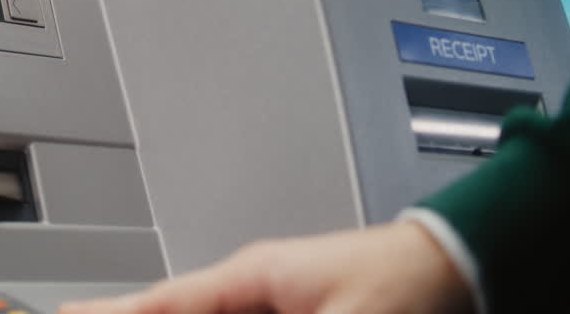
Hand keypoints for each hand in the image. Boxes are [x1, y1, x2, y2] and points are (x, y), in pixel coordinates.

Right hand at [59, 221, 471, 313]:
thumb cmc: (411, 278)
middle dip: (127, 313)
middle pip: (172, 311)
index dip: (110, 311)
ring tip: (117, 312)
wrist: (459, 260)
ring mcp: (268, 306)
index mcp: (252, 277)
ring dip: (163, 311)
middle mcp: (251, 290)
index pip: (163, 303)